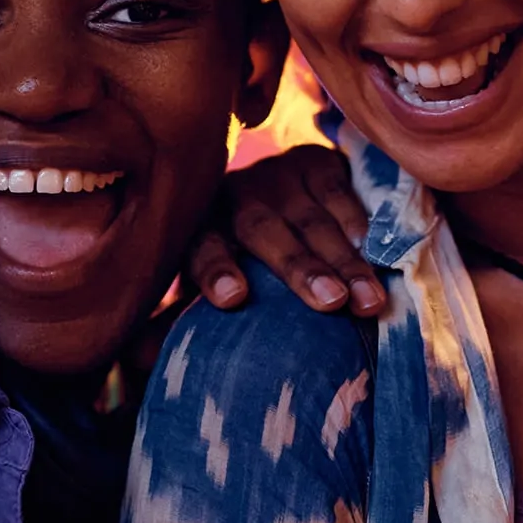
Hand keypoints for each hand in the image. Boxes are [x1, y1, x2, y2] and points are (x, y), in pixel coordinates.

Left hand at [188, 145, 381, 316]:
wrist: (277, 194)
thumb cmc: (243, 259)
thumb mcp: (210, 285)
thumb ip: (184, 320)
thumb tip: (147, 361)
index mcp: (200, 227)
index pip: (202, 247)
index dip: (215, 269)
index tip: (232, 298)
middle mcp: (234, 195)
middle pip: (262, 230)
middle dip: (298, 267)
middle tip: (330, 302)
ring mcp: (276, 175)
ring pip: (310, 218)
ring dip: (343, 260)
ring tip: (367, 299)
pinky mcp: (315, 162)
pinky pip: (338, 191)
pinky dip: (359, 223)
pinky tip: (376, 252)